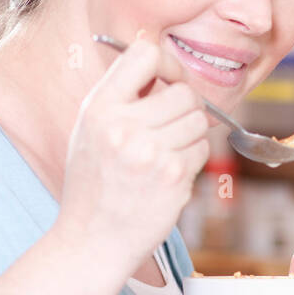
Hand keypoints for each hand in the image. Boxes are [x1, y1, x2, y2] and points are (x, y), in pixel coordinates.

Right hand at [55, 32, 209, 274]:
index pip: (145, 53)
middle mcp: (123, 127)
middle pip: (184, 92)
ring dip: (191, 135)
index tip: (168, 83)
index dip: (167, 65)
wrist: (93, 241)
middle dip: (186, 107)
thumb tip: (166, 73)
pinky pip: (203, 150)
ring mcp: (151, 152)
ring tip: (168, 154)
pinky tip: (169, 176)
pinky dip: (193, 160)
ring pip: (199, 120)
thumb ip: (121, 99)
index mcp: (99, 108)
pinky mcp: (173, 177)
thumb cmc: (94, 187)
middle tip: (175, 126)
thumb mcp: (90, 132)